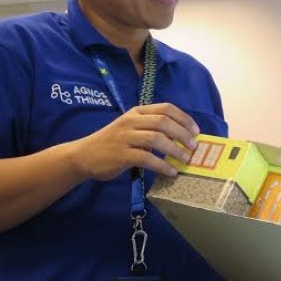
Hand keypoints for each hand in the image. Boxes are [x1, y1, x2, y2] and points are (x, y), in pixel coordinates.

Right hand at [69, 103, 199, 180]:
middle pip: (163, 122)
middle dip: (183, 134)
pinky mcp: (121, 155)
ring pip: (157, 139)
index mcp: (137, 112)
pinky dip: (162, 165)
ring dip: (175, 150)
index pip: (165, 108)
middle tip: (194, 147)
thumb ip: (151, 128)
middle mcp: (131, 121)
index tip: (196, 131)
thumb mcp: (131, 128)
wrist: (84, 155)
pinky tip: (171, 172)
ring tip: (185, 160)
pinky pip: (147, 159)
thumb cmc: (113, 143)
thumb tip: (181, 137)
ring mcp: (125, 138)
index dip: (184, 118)